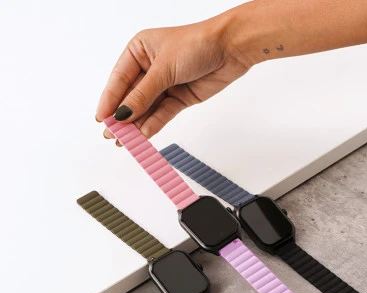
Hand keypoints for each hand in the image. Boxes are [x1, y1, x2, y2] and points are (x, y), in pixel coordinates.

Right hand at [96, 17, 249, 139]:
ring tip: (126, 140)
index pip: (119, 80)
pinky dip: (154, 124)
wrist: (230, 49)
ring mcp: (165, 85)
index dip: (110, 100)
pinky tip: (144, 134)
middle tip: (112, 135)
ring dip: (137, 124)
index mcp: (139, 51)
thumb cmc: (197, 44)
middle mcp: (150, 68)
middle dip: (122, 116)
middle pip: (131, 97)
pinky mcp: (179, 98)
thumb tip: (123, 113)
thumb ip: (143, 94)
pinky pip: (162, 113)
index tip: (102, 119)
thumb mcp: (164, 68)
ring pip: (146, 108)